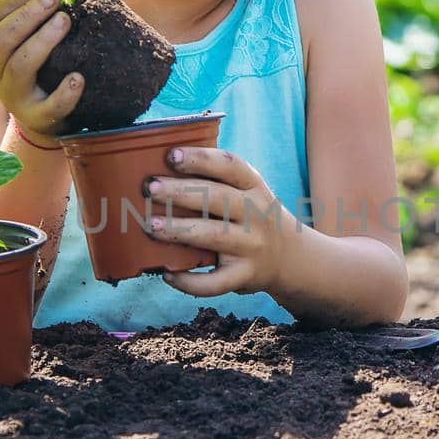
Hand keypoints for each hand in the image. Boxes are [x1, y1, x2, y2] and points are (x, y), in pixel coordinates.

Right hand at [0, 0, 83, 142]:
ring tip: (65, 21)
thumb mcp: (21, 48)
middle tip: (53, 0)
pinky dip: (65, 92)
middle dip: (27, 17)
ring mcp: (13, 97)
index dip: (8, 4)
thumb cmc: (35, 74)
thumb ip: (27, 22)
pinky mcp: (37, 117)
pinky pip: (50, 105)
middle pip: (0, 42)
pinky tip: (78, 77)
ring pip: (19, 67)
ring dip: (43, 40)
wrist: (41, 120)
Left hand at [144, 147, 301, 296]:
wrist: (289, 257)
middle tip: (150, 188)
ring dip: (180, 230)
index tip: (171, 155)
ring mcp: (252, 246)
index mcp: (254, 187)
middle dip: (181, 192)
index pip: (230, 165)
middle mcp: (256, 214)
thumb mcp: (248, 192)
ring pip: (214, 236)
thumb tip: (158, 171)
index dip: (201, 159)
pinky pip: (216, 282)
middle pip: (217, 198)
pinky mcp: (245, 276)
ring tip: (151, 226)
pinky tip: (168, 275)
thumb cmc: (252, 217)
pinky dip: (190, 282)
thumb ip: (215, 181)